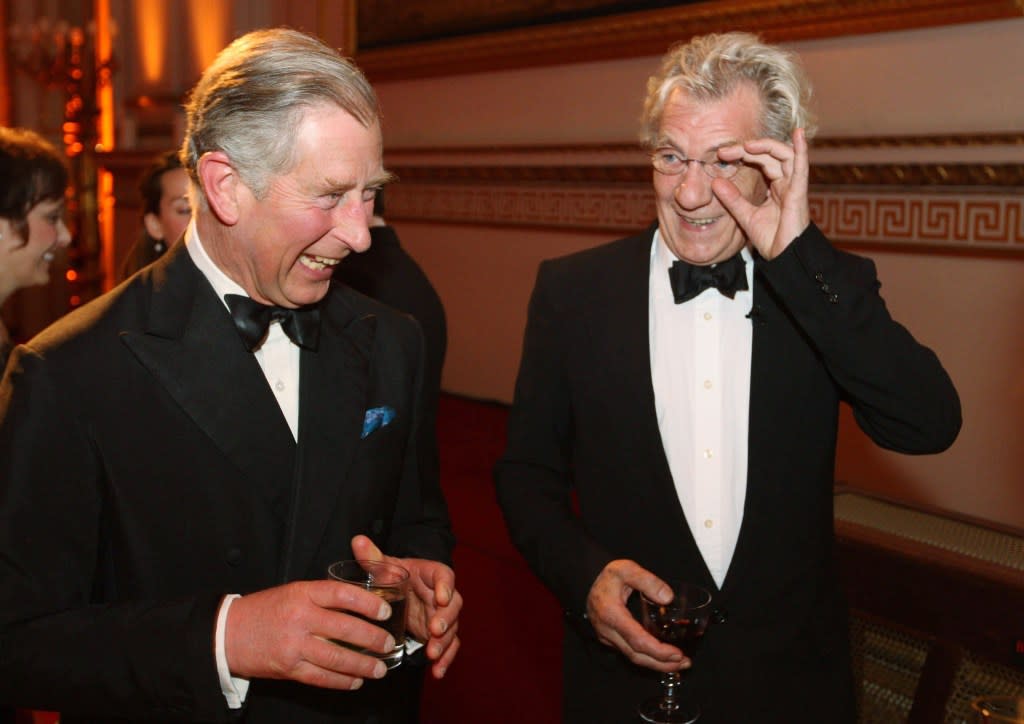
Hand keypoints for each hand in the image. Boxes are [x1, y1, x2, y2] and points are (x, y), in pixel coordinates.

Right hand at [224, 580, 396, 689]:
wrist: (227, 633)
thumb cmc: (264, 610)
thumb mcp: (293, 592)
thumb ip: (323, 597)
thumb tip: (360, 603)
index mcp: (303, 594)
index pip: (343, 595)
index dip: (368, 603)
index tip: (386, 612)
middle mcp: (300, 618)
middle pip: (345, 628)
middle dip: (372, 639)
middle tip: (389, 644)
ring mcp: (294, 645)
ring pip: (337, 657)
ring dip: (362, 665)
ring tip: (379, 668)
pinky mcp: (288, 668)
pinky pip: (320, 677)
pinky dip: (341, 681)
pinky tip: (355, 681)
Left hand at [351, 535, 461, 678]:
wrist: (401, 586)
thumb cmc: (394, 573)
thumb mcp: (384, 565)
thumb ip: (372, 556)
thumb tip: (357, 540)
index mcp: (432, 574)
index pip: (444, 576)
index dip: (445, 586)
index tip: (440, 597)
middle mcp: (442, 595)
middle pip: (453, 605)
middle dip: (446, 619)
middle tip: (435, 630)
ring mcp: (442, 616)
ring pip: (452, 628)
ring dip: (445, 642)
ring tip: (433, 654)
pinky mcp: (439, 633)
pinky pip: (448, 646)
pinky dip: (445, 660)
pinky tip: (437, 672)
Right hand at [586, 559, 686, 672]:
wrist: (588, 581)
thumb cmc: (608, 576)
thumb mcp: (626, 568)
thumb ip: (647, 580)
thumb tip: (667, 598)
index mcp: (611, 614)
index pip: (637, 640)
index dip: (658, 651)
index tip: (677, 654)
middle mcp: (607, 631)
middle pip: (636, 655)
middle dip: (661, 663)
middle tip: (684, 663)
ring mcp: (607, 637)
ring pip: (632, 657)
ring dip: (656, 664)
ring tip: (679, 664)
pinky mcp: (610, 640)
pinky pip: (629, 653)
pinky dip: (647, 658)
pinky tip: (662, 658)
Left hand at [713, 127, 809, 259]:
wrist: (784, 257)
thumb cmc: (771, 238)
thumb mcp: (744, 215)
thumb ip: (732, 199)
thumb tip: (715, 182)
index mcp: (775, 186)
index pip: (760, 161)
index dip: (743, 154)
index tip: (721, 155)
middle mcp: (786, 182)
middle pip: (770, 155)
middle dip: (748, 149)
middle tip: (725, 151)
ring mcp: (794, 186)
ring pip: (784, 155)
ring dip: (766, 147)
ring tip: (747, 145)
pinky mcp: (799, 193)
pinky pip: (801, 167)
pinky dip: (801, 149)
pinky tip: (798, 134)